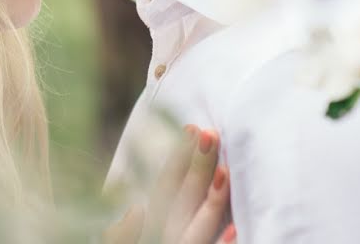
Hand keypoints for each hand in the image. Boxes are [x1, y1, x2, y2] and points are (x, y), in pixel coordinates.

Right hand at [104, 125, 234, 243]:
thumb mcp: (123, 242)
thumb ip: (125, 231)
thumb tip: (135, 207)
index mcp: (145, 228)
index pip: (162, 187)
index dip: (177, 157)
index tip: (192, 126)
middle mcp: (158, 239)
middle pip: (179, 200)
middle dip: (194, 167)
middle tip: (210, 133)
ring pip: (194, 230)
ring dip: (209, 202)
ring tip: (225, 172)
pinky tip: (236, 232)